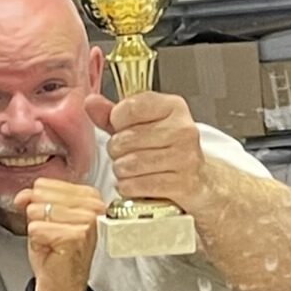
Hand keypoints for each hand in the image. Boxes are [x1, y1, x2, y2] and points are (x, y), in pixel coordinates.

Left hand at [14, 179, 104, 290]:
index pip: (45, 184)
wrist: (62, 288)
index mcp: (89, 197)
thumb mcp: (43, 220)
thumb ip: (33, 200)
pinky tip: (52, 250)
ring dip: (38, 231)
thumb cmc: (57, 255)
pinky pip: (37, 228)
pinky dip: (38, 242)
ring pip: (37, 211)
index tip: (50, 222)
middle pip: (40, 196)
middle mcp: (93, 207)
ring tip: (52, 243)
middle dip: (38, 218)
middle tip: (52, 236)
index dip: (37, 204)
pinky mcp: (76, 236)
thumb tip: (23, 195)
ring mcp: (87, 221)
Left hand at [85, 91, 205, 211]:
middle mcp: (183, 129)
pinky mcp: (182, 184)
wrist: (198, 180)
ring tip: (131, 170)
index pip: (128, 108)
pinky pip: (136, 185)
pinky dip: (128, 187)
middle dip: (117, 151)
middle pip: (124, 139)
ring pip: (128, 164)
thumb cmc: (167, 150)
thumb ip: (114, 114)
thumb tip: (91, 102)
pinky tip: (136, 184)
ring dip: (121, 171)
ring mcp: (185, 157)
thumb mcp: (141, 125)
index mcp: (173, 107)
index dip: (116, 121)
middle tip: (127, 154)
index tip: (122, 128)